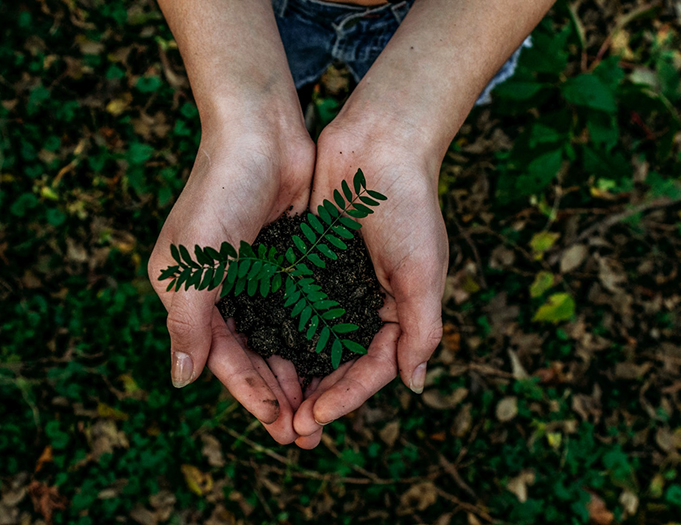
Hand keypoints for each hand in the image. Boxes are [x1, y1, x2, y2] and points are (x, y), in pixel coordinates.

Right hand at [148, 123, 314, 444]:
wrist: (261, 132)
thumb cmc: (220, 193)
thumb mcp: (194, 264)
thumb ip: (187, 324)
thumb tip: (181, 381)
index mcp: (189, 294)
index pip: (222, 358)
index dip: (250, 393)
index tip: (279, 425)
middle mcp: (221, 290)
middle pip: (252, 355)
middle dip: (277, 394)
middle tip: (306, 433)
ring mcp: (255, 276)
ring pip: (278, 338)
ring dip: (298, 373)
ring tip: (322, 408)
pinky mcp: (286, 261)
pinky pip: (300, 310)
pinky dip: (313, 337)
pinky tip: (333, 361)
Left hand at [293, 118, 447, 448]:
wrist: (379, 144)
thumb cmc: (409, 207)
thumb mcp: (423, 272)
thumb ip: (421, 330)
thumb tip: (414, 385)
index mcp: (398, 311)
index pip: (372, 369)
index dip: (345, 398)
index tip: (313, 419)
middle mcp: (366, 304)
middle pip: (339, 364)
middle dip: (316, 397)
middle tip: (289, 430)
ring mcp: (336, 285)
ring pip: (311, 342)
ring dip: (294, 374)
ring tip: (271, 405)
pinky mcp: (309, 263)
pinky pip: (292, 306)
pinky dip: (278, 332)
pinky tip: (257, 353)